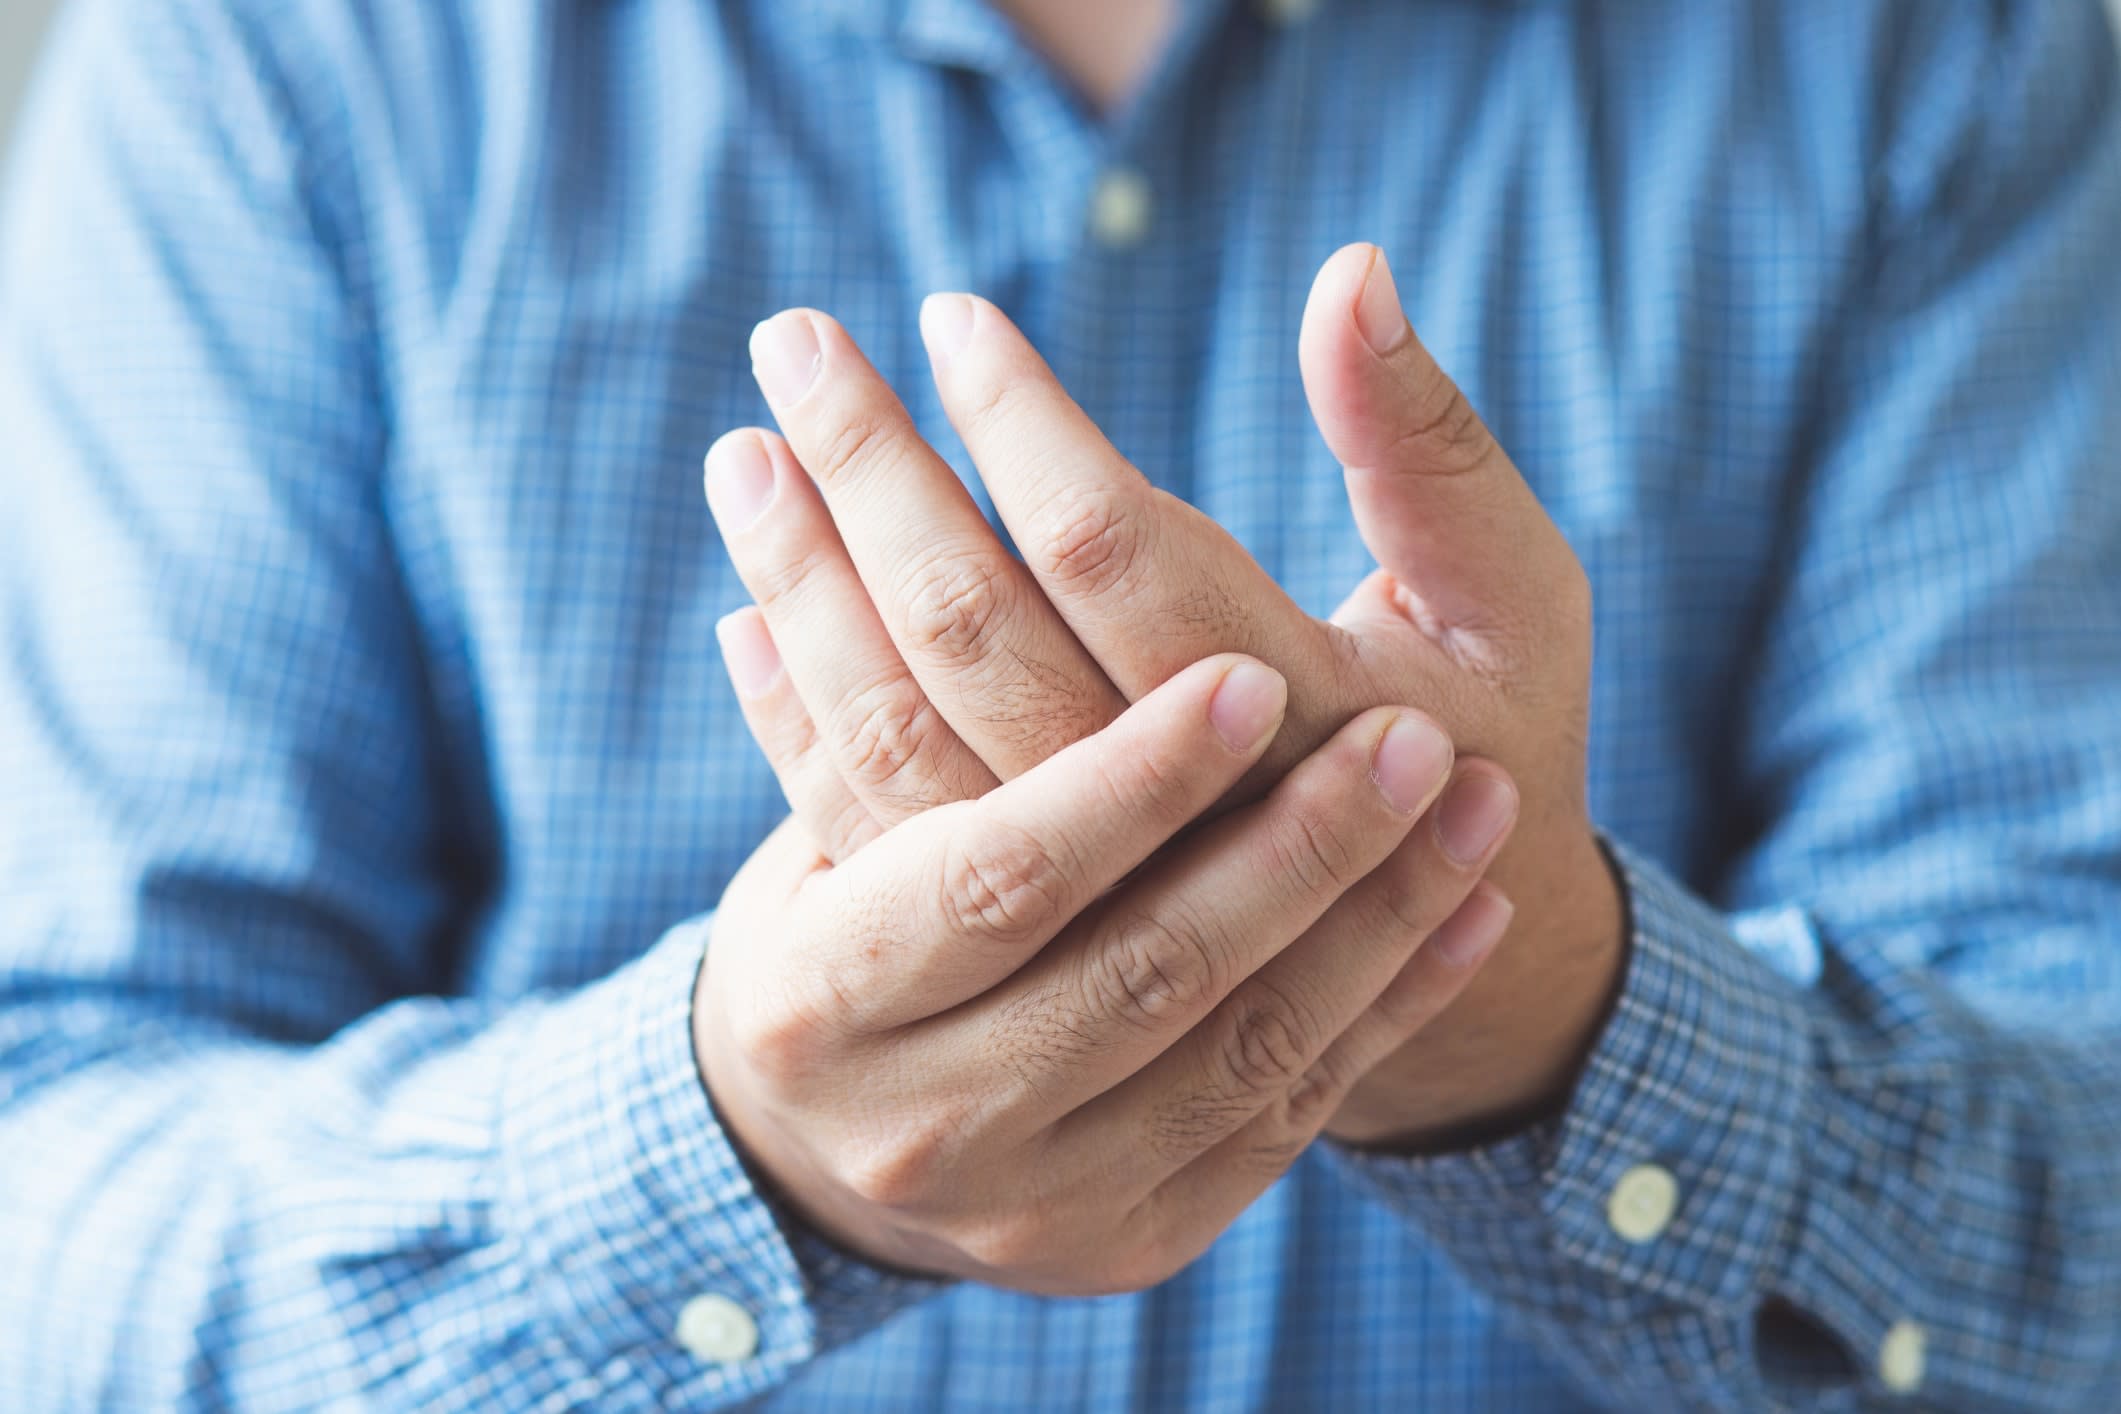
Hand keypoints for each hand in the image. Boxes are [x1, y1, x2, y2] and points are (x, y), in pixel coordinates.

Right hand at [694, 656, 1508, 1290]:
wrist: (863, 1132)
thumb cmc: (849, 915)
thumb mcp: (818, 796)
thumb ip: (836, 651)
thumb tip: (816, 453)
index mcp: (822, 985)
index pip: (997, 870)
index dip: (1127, 779)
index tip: (1252, 679)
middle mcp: (924, 1115)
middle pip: (1138, 970)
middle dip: (1291, 851)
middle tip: (1415, 737)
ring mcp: (1039, 1196)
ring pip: (1237, 1050)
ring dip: (1372, 917)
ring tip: (1473, 792)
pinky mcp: (1135, 1233)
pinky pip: (1286, 1116)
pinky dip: (1387, 1006)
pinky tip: (1472, 906)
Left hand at [707, 243, 1621, 1144]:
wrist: (1439, 971)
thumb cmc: (1479, 743)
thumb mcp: (1507, 597)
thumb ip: (1424, 446)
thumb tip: (1347, 269)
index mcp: (1305, 723)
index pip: (1118, 553)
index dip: (1023, 427)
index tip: (948, 320)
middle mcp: (1173, 828)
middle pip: (978, 633)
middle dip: (875, 473)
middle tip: (795, 341)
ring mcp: (1080, 900)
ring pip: (901, 733)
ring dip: (809, 585)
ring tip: (745, 453)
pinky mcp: (1018, 943)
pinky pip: (873, 826)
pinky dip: (797, 720)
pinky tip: (746, 616)